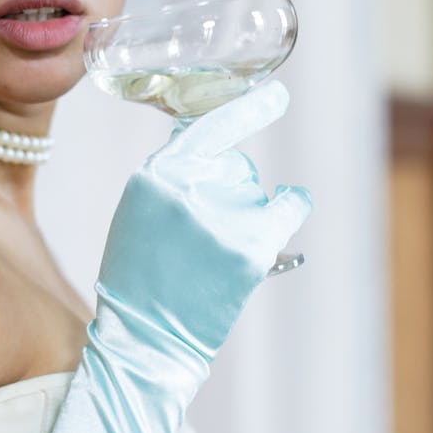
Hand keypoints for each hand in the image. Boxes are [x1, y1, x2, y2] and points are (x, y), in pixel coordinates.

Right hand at [95, 78, 311, 356]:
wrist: (146, 337)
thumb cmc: (140, 279)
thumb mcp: (138, 213)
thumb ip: (171, 176)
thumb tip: (210, 139)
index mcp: (154, 176)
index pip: (208, 128)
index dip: (248, 110)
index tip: (278, 94)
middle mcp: (187, 188)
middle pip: (234, 166)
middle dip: (230, 190)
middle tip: (204, 234)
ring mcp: (222, 216)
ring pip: (256, 192)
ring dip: (248, 213)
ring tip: (215, 255)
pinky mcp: (250, 246)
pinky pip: (288, 206)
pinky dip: (293, 202)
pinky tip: (292, 199)